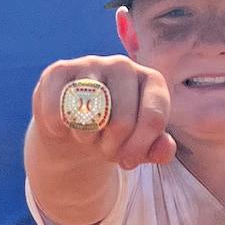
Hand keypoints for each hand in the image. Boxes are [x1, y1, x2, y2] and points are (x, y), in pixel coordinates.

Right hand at [33, 55, 176, 169]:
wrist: (72, 129)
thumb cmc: (113, 135)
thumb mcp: (138, 146)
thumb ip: (158, 150)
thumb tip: (165, 149)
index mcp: (151, 81)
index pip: (154, 117)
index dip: (140, 148)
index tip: (128, 161)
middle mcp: (123, 65)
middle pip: (122, 121)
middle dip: (111, 147)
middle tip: (104, 147)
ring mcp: (90, 64)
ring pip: (90, 114)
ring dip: (86, 138)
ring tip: (86, 136)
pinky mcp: (58, 70)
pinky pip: (58, 109)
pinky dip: (59, 128)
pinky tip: (62, 126)